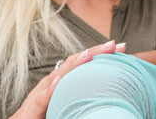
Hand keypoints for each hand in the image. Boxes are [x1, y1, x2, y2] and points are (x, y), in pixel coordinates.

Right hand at [8, 40, 126, 118]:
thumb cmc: (46, 114)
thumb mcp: (69, 101)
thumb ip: (84, 93)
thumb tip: (108, 90)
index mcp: (63, 80)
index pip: (84, 63)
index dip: (102, 54)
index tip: (122, 48)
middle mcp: (53, 82)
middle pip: (75, 62)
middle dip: (94, 52)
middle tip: (114, 44)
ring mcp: (42, 91)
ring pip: (60, 74)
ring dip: (75, 63)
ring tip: (90, 55)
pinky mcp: (33, 105)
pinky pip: (43, 95)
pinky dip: (52, 87)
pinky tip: (60, 81)